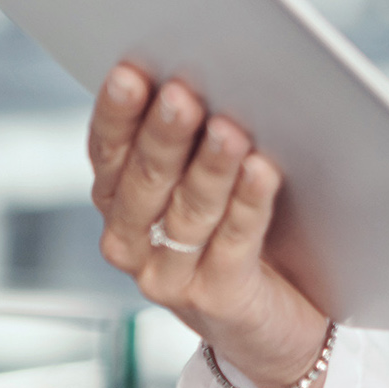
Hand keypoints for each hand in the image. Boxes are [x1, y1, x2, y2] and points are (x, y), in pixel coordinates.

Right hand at [89, 65, 332, 387]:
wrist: (280, 322)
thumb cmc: (248, 232)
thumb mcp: (210, 179)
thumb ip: (201, 132)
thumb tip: (220, 65)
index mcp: (121, 203)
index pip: (108, 152)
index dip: (117, 113)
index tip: (131, 71)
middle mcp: (133, 243)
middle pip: (144, 181)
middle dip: (163, 135)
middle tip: (184, 93)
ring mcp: (171, 277)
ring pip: (188, 212)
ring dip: (210, 167)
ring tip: (231, 128)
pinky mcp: (219, 299)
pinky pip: (234, 244)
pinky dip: (249, 204)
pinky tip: (264, 170)